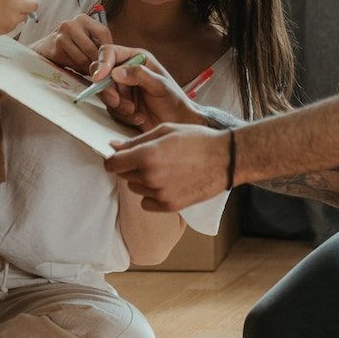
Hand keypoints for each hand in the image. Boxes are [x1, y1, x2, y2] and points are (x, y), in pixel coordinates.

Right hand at [0, 0, 37, 34]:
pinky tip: (1, 18)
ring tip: (8, 12)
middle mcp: (15, 5)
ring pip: (25, 15)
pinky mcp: (9, 28)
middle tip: (21, 4)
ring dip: (20, 13)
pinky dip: (11, 21)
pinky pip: (16, 24)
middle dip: (29, 3)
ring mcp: (13, 18)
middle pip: (34, 5)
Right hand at [30, 14, 111, 73]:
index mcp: (84, 19)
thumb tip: (116, 61)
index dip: (109, 49)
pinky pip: (73, 62)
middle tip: (101, 71)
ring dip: (88, 68)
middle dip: (98, 63)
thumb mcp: (86, 41)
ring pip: (84, 58)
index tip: (111, 61)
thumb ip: (99, 47)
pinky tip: (77, 68)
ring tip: (89, 70)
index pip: (103, 33)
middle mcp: (72, 23)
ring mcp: (62, 34)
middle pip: (93, 48)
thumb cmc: (71, 47)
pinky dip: (78, 69)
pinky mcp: (56, 46)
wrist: (45, 49)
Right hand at [94, 44, 203, 130]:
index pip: (110, 53)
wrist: (178, 123)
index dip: (102, 63)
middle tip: (117, 101)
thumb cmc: (174, 101)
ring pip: (104, 94)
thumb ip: (139, 75)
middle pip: (101, 74)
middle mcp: (127, 71)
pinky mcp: (120, 104)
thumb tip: (115, 72)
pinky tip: (139, 117)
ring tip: (134, 110)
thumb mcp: (159, 85)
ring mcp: (122, 88)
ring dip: (118, 105)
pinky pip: (111, 109)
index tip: (100, 77)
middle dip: (107, 90)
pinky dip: (123, 115)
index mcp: (137, 58)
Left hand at [104, 124, 231, 211]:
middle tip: (150, 158)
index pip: (112, 164)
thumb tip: (114, 147)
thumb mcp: (165, 131)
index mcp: (147, 155)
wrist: (226, 159)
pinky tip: (167, 183)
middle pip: (123, 176)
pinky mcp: (169, 206)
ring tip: (163, 169)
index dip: (113, 160)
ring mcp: (160, 194)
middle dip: (130, 167)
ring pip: (135, 188)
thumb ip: (136, 141)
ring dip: (142, 180)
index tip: (120, 157)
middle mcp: (150, 177)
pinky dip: (152, 195)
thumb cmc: (197, 140)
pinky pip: (146, 202)